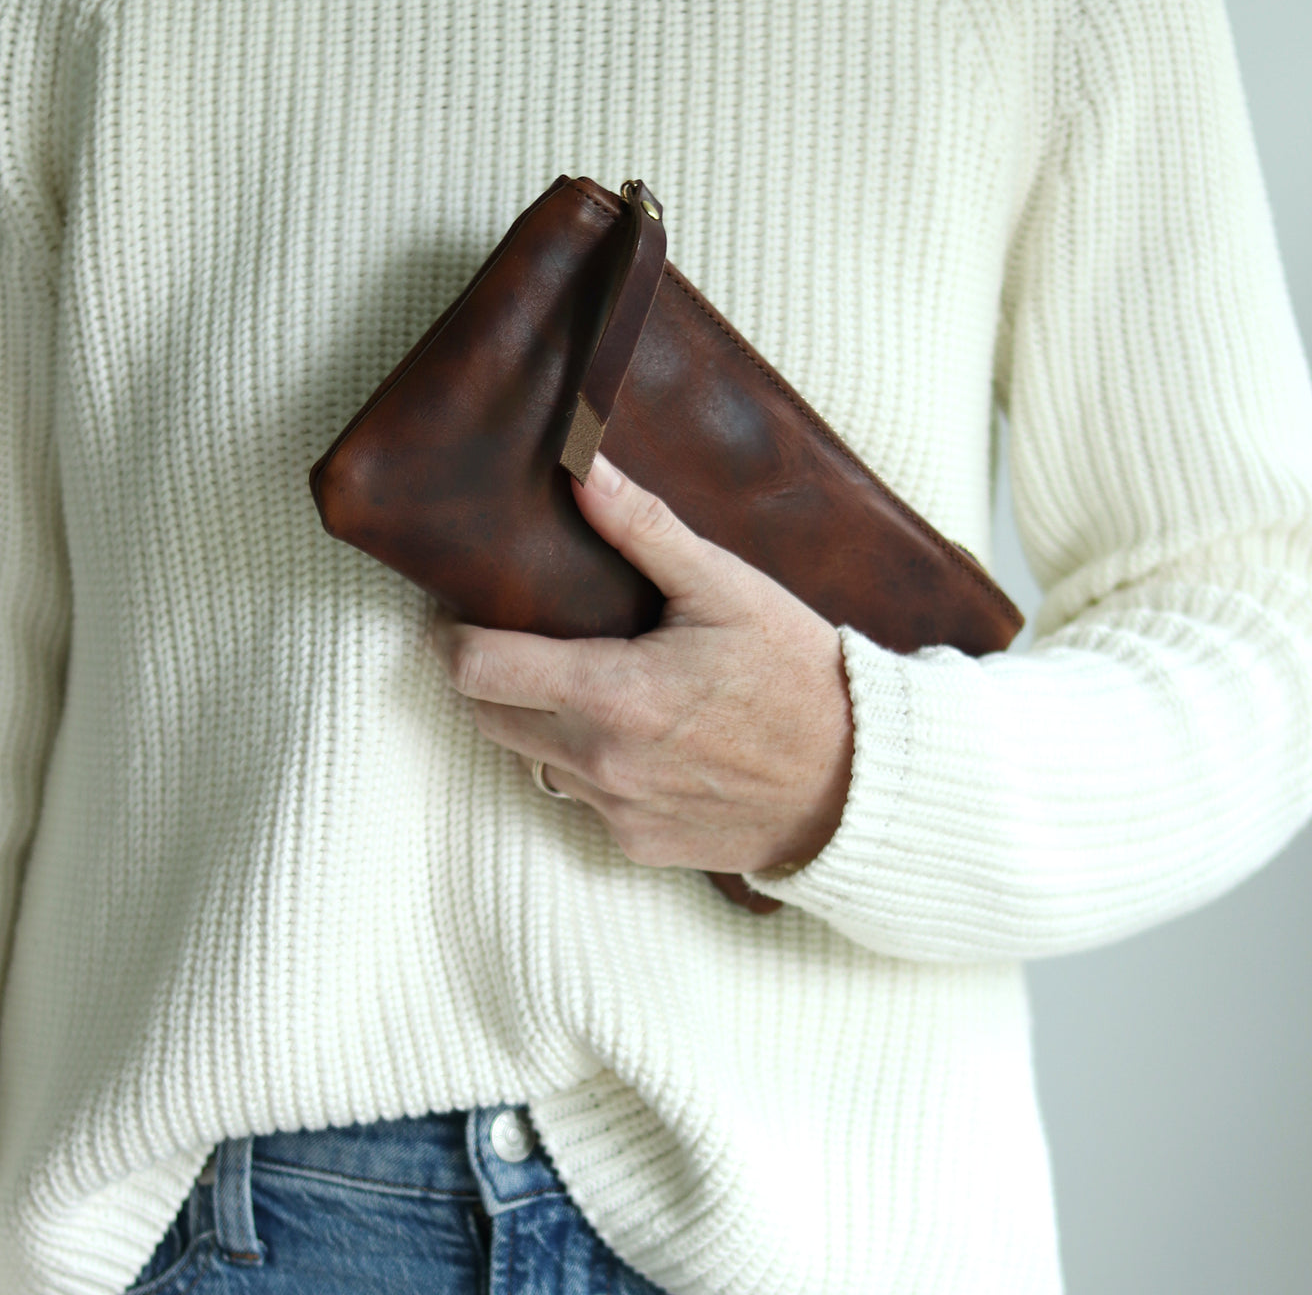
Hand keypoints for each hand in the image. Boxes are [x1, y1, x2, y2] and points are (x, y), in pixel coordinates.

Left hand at [430, 452, 852, 876]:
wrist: (859, 782)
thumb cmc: (797, 676)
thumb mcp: (726, 588)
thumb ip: (643, 529)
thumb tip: (580, 466)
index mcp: (612, 694)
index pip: (476, 670)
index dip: (453, 639)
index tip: (457, 617)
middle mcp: (601, 763)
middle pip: (487, 717)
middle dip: (485, 677)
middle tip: (516, 642)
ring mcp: (618, 812)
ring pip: (531, 761)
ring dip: (535, 722)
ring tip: (581, 685)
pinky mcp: (640, 844)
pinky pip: (580, 801)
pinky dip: (586, 766)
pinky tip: (634, 738)